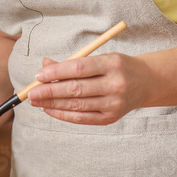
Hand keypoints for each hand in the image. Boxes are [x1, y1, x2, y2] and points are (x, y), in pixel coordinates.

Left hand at [27, 53, 154, 124]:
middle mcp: (115, 84)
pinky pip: (83, 118)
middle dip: (50, 91)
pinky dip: (63, 115)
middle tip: (31, 92)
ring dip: (53, 104)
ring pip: (77, 105)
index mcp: (112, 64)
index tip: (39, 75)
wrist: (146, 82)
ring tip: (36, 101)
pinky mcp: (111, 118)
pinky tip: (49, 110)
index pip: (79, 68)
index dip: (57, 72)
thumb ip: (72, 63)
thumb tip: (44, 66)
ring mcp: (114, 103)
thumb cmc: (116, 67)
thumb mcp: (99, 58)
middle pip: (76, 89)